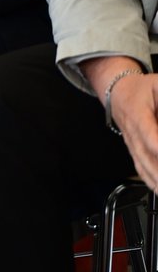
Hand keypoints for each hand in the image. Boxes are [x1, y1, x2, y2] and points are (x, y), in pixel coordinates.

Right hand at [108, 73, 157, 189]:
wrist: (117, 92)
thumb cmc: (141, 88)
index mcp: (137, 115)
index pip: (149, 135)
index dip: (157, 147)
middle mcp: (132, 133)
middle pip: (147, 157)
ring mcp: (132, 144)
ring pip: (144, 167)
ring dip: (157, 179)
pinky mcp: (135, 151)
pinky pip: (141, 170)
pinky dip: (151, 182)